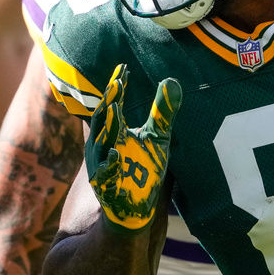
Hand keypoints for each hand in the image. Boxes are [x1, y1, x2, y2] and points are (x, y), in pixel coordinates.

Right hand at [86, 64, 181, 232]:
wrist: (136, 205)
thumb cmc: (145, 168)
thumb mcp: (158, 137)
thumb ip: (163, 111)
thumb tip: (172, 80)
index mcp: (113, 131)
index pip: (113, 103)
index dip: (118, 87)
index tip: (124, 68)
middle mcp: (103, 145)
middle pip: (104, 119)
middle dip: (110, 100)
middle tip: (118, 82)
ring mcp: (102, 165)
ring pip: (101, 143)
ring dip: (108, 126)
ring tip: (115, 107)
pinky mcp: (106, 186)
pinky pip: (106, 174)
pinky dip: (110, 165)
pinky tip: (118, 155)